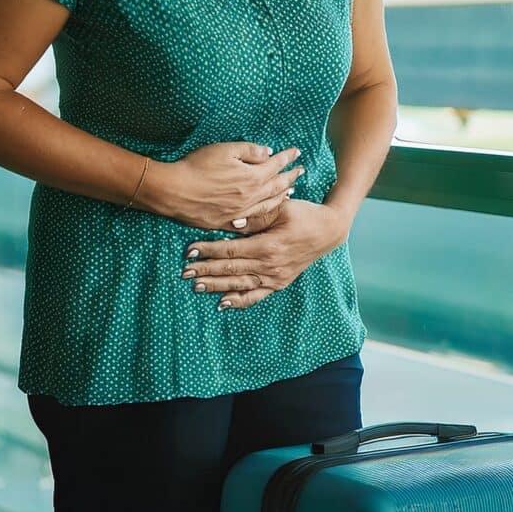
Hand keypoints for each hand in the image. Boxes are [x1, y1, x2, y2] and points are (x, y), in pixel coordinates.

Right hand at [137, 142, 304, 232]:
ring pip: (268, 205)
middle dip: (290, 177)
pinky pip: (252, 220)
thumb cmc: (197, 166)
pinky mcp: (227, 221)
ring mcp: (241, 211)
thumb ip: (250, 151)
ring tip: (291, 191)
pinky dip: (263, 215)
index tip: (297, 152)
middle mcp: (251, 197)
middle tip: (301, 171)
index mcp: (252, 177)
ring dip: (281, 197)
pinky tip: (266, 213)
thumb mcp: (225, 150)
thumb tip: (268, 153)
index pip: (276, 166)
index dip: (287, 158)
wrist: (173, 191)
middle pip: (277, 187)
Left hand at [181, 200, 353, 309]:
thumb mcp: (281, 208)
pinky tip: (223, 303)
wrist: (328, 230)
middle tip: (184, 272)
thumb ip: (256, 217)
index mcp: (269, 246)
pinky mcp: (280, 283)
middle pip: (231, 269)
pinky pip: (257, 295)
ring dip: (217, 286)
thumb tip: (231, 223)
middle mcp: (271, 266)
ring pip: (240, 285)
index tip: (190, 251)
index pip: (231, 250)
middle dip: (206, 270)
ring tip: (196, 287)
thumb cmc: (304, 214)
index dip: (209, 251)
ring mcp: (276, 277)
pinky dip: (240, 301)